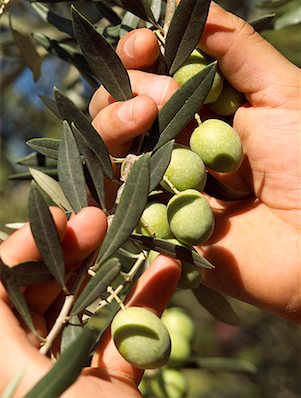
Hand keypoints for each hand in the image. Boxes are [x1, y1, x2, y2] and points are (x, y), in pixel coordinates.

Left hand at [0, 209, 200, 397]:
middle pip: (35, 304)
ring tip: (135, 238)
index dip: (19, 256)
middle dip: (67, 257)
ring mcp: (68, 388)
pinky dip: (143, 304)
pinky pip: (120, 337)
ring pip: (81, 315)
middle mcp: (24, 385)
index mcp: (1, 388)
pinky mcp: (109, 393)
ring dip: (109, 275)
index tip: (59, 221)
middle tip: (100, 222)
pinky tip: (165, 273)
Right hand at [90, 2, 300, 322]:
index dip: (141, 58)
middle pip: (124, 113)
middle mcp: (180, 147)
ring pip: (114, 152)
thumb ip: (238, 50)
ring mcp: (165, 186)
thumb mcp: (282, 93)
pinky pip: (121, 199)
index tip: (142, 43)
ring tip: (142, 115)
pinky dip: (117, 176)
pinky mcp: (158, 225)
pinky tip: (132, 161)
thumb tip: (195, 7)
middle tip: (154, 93)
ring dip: (115, 125)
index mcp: (207, 114)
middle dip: (125, 91)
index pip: (155, 79)